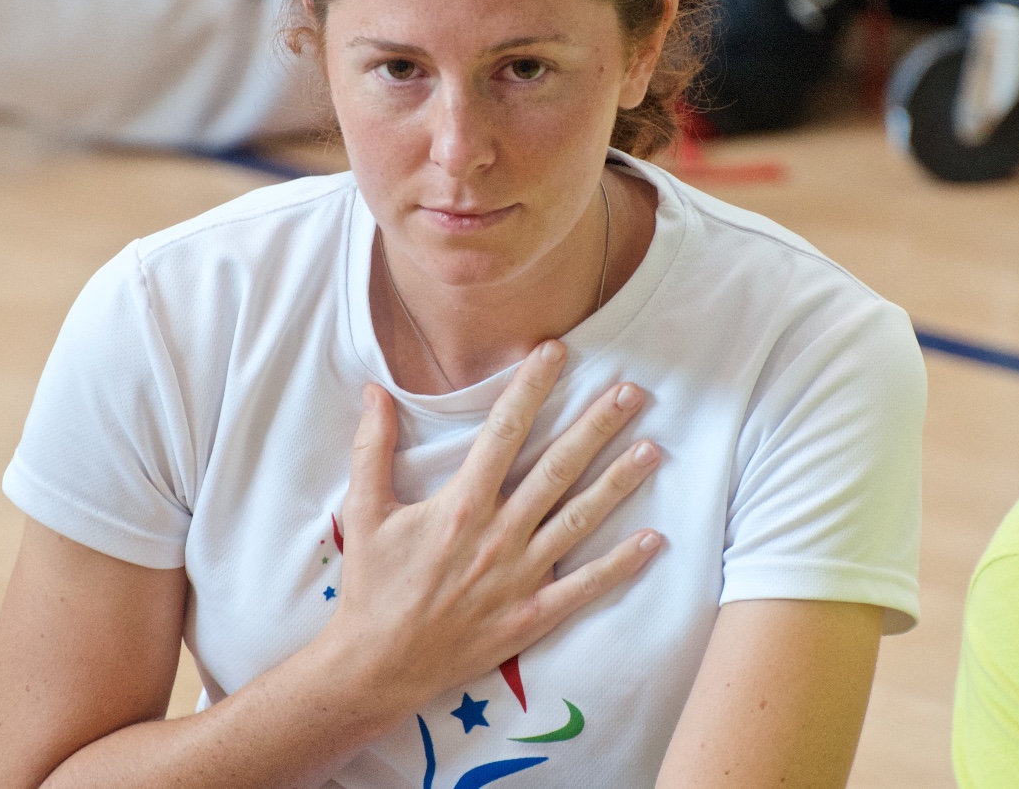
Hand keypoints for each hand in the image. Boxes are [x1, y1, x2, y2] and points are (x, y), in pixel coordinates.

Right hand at [323, 339, 662, 715]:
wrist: (377, 665)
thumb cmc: (372, 586)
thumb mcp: (364, 512)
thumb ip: (372, 448)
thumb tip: (375, 392)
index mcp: (460, 506)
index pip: (503, 432)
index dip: (531, 388)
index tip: (555, 353)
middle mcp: (497, 535)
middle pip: (556, 469)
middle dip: (596, 426)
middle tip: (631, 392)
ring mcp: (520, 577)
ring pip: (579, 520)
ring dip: (618, 483)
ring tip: (652, 450)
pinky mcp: (532, 616)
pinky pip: (585, 587)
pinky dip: (621, 564)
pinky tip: (653, 540)